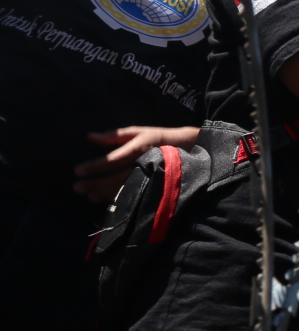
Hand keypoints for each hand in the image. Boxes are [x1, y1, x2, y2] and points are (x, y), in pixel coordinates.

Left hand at [73, 125, 199, 201]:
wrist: (190, 149)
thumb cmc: (158, 138)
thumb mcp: (138, 131)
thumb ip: (114, 135)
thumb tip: (90, 136)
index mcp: (139, 148)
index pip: (112, 160)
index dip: (94, 166)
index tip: (77, 171)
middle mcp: (145, 164)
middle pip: (116, 178)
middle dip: (95, 183)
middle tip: (76, 187)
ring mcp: (151, 177)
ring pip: (124, 189)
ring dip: (104, 193)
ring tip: (87, 195)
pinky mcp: (155, 186)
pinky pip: (133, 194)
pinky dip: (116, 198)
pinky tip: (103, 199)